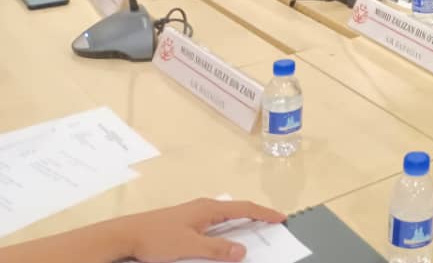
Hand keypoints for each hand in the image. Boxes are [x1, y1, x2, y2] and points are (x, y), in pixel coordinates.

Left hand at [114, 198, 285, 262]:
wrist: (125, 236)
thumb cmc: (157, 238)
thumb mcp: (189, 247)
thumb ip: (217, 250)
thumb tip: (243, 251)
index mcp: (208, 209)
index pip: (244, 209)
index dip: (264, 213)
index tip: (281, 218)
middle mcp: (203, 207)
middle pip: (236, 211)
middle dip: (255, 218)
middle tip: (271, 226)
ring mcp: (193, 214)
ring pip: (223, 219)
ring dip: (239, 225)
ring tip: (251, 234)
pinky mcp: (184, 223)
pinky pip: (213, 225)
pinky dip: (225, 232)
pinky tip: (222, 242)